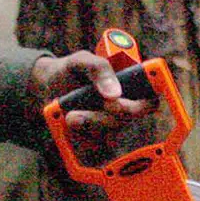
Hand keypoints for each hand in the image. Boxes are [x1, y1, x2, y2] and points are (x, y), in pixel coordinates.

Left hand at [29, 51, 152, 133]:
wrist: (48, 86)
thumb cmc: (70, 69)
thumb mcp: (81, 60)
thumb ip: (99, 68)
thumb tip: (116, 95)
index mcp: (129, 84)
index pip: (151, 98)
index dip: (148, 102)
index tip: (127, 98)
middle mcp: (124, 105)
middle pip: (131, 116)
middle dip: (116, 112)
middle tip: (102, 103)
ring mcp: (110, 121)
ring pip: (111, 129)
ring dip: (92, 122)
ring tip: (70, 115)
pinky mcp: (95, 135)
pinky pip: (94, 140)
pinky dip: (81, 131)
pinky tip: (68, 121)